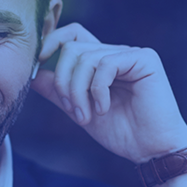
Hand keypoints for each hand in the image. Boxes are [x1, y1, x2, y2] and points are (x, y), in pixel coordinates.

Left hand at [33, 23, 186, 164]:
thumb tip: (33, 75)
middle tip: (73, 110)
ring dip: (79, 91)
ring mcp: (131, 54)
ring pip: (85, 57)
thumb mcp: (81, 111)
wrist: (152, 151)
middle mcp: (116, 53)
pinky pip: (106, 64)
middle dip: (63, 81)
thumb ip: (59, 92)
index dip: (50, 42)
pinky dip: (98, 91)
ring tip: (87, 116)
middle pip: (72, 47)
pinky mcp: (145, 59)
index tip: (37, 64)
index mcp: (102, 63)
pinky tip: (104, 109)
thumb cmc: (123, 133)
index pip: (72, 36)